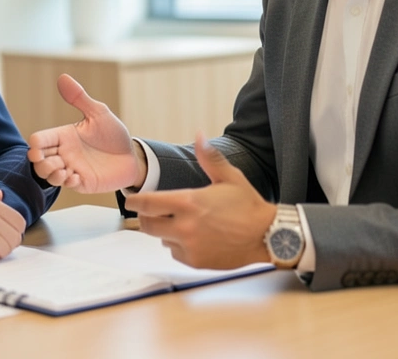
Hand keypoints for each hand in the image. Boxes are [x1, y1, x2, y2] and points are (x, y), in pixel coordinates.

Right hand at [26, 74, 143, 192]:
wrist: (132, 156)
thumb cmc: (113, 134)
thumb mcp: (98, 113)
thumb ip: (79, 98)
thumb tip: (63, 77)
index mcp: (64, 136)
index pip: (40, 139)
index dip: (35, 143)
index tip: (37, 145)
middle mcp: (64, 153)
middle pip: (38, 161)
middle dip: (40, 163)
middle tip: (51, 160)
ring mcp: (72, 169)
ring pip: (48, 175)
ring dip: (51, 174)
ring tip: (63, 170)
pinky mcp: (82, 182)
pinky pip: (67, 185)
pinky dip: (67, 182)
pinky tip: (76, 176)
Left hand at [124, 134, 274, 269]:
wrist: (267, 236)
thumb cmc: (248, 205)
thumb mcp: (229, 177)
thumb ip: (209, 158)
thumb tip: (199, 135)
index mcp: (189, 202)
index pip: (147, 203)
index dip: (135, 201)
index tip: (131, 199)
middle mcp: (185, 226)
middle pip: (147, 224)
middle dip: (147, 217)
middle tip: (154, 212)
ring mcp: (190, 246)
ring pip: (161, 239)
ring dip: (166, 232)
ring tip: (183, 224)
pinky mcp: (196, 261)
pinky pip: (176, 253)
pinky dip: (179, 246)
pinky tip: (195, 238)